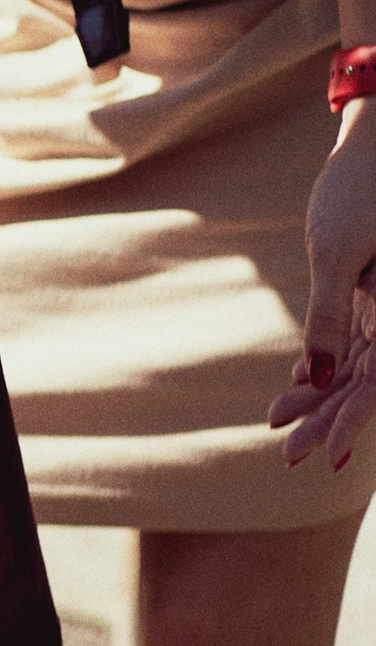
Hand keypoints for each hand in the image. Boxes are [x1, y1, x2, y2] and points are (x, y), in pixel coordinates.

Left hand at [274, 101, 375, 469]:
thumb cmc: (361, 188)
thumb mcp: (335, 251)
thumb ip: (329, 316)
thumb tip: (318, 376)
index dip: (353, 424)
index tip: (324, 458)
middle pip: (371, 383)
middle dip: (331, 420)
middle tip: (289, 454)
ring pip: (360, 367)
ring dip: (323, 398)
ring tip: (280, 423)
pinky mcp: (373, 294)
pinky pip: (354, 342)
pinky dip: (326, 365)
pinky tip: (298, 387)